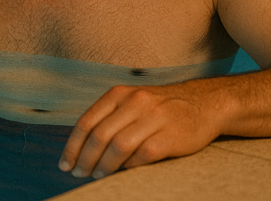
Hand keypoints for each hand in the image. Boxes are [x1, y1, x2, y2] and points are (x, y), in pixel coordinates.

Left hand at [59, 83, 221, 177]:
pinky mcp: (170, 136)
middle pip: (99, 135)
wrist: (204, 103)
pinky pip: (142, 155)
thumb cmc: (162, 107)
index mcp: (120, 94)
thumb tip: (82, 146)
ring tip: (97, 175)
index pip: (87, 121)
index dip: (72, 146)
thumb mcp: (132, 101)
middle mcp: (135, 102)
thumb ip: (110, 117)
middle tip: (79, 173)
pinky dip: (129, 167)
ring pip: (118, 146)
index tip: (65, 163)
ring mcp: (153, 118)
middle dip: (85, 158)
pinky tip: (124, 173)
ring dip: (104, 165)